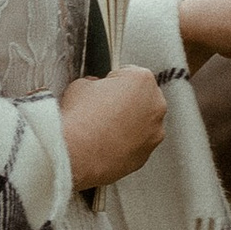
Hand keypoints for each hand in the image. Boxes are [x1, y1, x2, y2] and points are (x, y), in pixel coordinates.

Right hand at [60, 67, 168, 189]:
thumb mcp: (81, 85)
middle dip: (125, 101)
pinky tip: (106, 145)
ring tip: (103, 130)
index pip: (129, 73)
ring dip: (128, 123)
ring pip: (142, 123)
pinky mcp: (146, 155)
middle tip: (102, 110)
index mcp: (142, 80)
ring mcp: (154, 133)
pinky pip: (137, 144)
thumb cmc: (78, 118)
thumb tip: (96, 89)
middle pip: (141, 98)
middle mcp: (156, 105)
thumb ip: (96, 83)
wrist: (74, 155)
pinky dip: (125, 144)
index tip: (101, 90)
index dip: (111, 81)